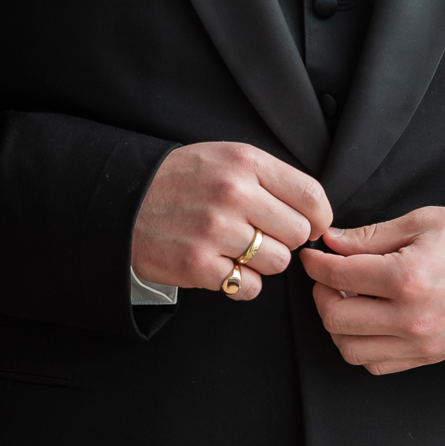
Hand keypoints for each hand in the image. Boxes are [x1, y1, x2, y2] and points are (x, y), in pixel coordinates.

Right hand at [132, 142, 331, 299]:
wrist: (125, 199)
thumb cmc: (184, 180)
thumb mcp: (226, 158)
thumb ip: (271, 178)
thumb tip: (317, 212)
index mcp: (244, 162)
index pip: (311, 196)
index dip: (319, 217)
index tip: (312, 225)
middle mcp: (232, 194)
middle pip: (298, 233)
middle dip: (286, 239)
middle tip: (263, 234)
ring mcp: (214, 230)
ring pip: (277, 262)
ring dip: (264, 262)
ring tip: (238, 248)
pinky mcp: (198, 264)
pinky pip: (249, 286)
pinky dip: (242, 283)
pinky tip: (225, 266)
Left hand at [300, 207, 444, 373]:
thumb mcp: (422, 222)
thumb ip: (370, 236)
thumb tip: (332, 243)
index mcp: (407, 278)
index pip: (338, 276)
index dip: (316, 264)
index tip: (313, 255)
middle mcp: (410, 318)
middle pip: (335, 317)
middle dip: (321, 294)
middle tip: (327, 276)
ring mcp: (419, 344)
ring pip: (350, 348)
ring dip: (337, 324)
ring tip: (345, 300)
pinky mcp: (427, 357)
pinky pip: (376, 364)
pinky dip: (360, 346)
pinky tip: (366, 321)